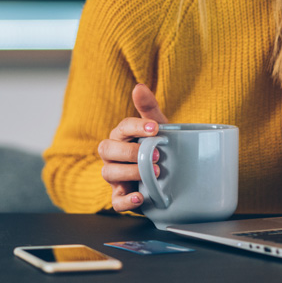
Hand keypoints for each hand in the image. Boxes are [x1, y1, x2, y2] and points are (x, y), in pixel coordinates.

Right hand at [98, 84, 167, 211]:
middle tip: (156, 155)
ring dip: (131, 172)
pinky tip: (141, 197)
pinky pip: (115, 201)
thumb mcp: (157, 125)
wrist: (168, 169)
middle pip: (107, 150)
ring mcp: (115, 176)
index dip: (138, 127)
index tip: (156, 128)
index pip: (122, 127)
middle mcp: (113, 155)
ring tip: (154, 173)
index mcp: (121, 135)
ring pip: (109, 173)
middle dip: (130, 152)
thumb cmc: (157, 144)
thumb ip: (148, 107)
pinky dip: (126, 201)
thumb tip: (138, 86)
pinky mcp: (121, 195)